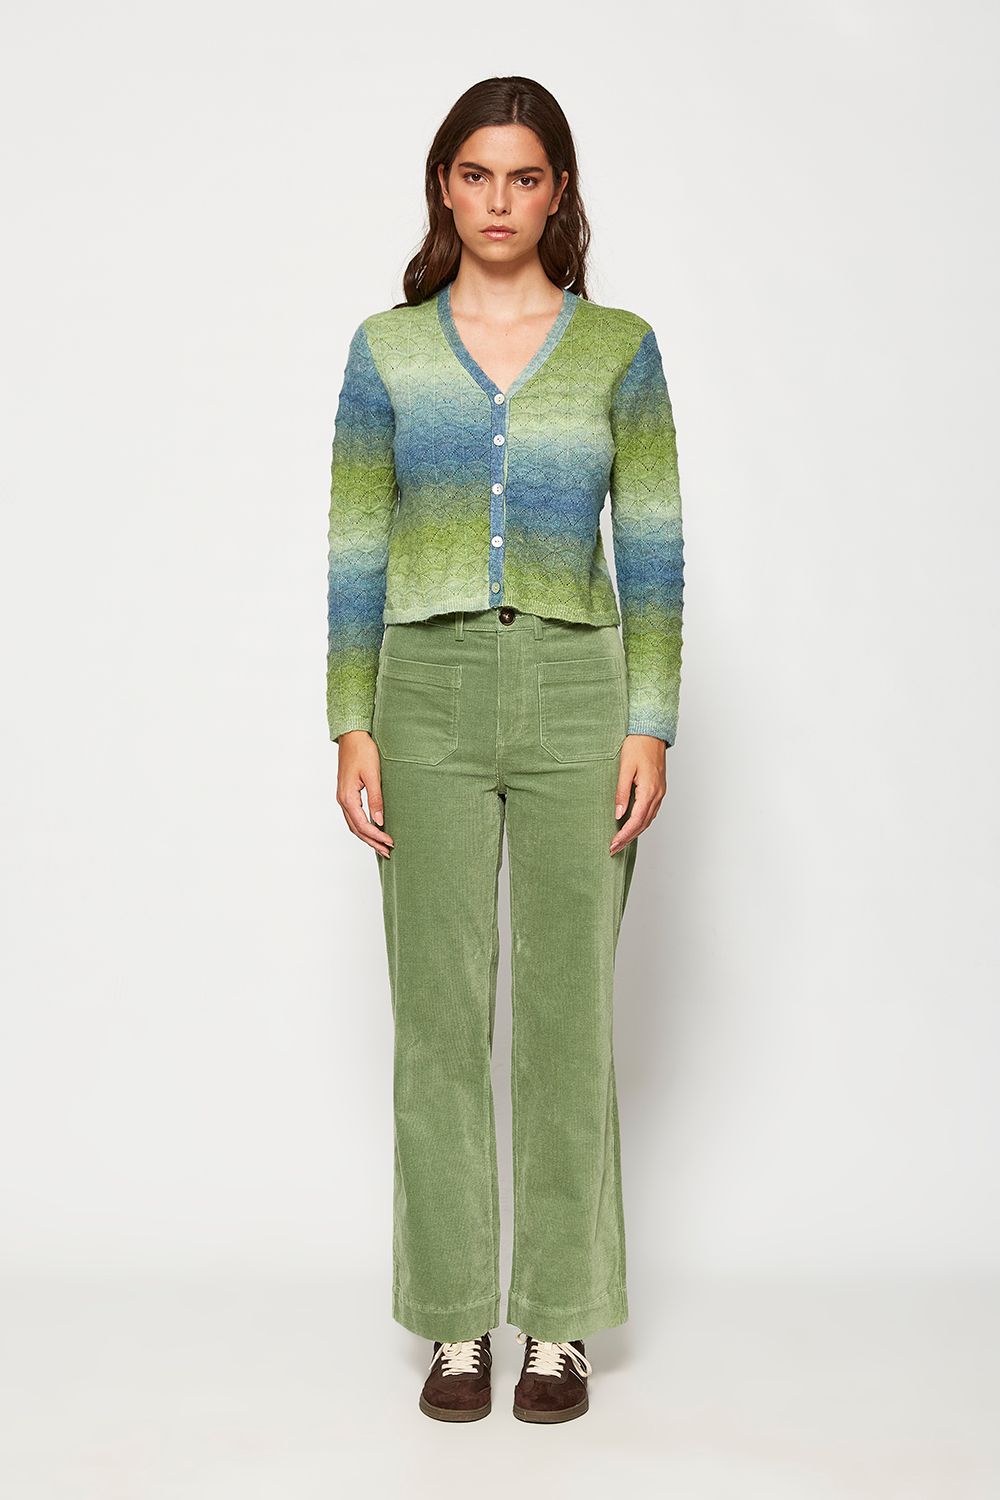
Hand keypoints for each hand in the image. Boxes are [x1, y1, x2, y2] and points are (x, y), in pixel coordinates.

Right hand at [335, 731, 394, 857]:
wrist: (352, 736)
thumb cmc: (363, 751)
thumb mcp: (373, 775)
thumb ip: (376, 798)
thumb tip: (380, 820)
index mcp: (348, 797)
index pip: (363, 825)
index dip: (377, 836)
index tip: (390, 842)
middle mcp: (342, 800)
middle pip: (356, 829)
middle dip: (372, 842)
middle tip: (387, 852)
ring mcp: (343, 797)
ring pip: (354, 824)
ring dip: (367, 836)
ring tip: (381, 845)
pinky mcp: (347, 793)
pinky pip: (353, 816)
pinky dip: (363, 826)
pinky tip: (373, 829)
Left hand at [610, 734, 666, 853]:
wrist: (651, 732)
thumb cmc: (637, 746)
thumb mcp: (624, 769)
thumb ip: (621, 792)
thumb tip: (618, 814)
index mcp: (649, 790)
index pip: (636, 820)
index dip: (624, 835)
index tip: (613, 844)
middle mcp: (657, 794)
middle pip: (643, 824)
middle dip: (628, 838)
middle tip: (613, 849)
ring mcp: (660, 792)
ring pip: (648, 819)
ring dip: (635, 832)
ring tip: (621, 841)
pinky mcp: (658, 789)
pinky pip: (651, 811)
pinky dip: (641, 822)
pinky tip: (632, 825)